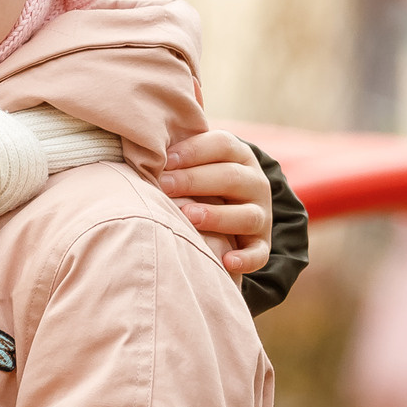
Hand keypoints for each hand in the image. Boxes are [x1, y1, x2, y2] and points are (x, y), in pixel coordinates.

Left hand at [157, 130, 271, 277]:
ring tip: (188, 216)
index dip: (194, 150)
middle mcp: (255, 183)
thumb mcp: (195, 162)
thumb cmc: (199, 181)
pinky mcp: (261, 244)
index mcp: (239, 156)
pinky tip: (226, 261)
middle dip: (195, 181)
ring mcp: (261, 214)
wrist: (231, 208)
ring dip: (218, 216)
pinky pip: (258, 253)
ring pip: (247, 215)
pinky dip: (245, 259)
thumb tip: (144, 146)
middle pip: (231, 177)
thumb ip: (178, 154)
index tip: (164, 160)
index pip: (223, 145)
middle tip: (164, 186)